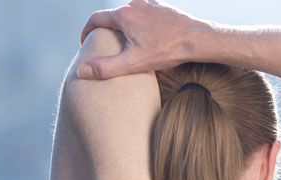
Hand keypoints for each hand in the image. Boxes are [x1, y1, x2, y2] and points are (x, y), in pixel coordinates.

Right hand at [77, 0, 208, 79]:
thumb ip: (106, 67)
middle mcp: (135, 4)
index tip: (85, 43)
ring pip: (130, 14)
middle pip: (113, 16)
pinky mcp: (163, 7)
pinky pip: (145, 14)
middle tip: (107, 46)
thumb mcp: (134, 63)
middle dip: (107, 31)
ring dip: (125, 27)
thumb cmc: (167, 51)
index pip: (95, 19)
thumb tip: (82, 71)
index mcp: (123, 15)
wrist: (198, 39)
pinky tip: (147, 37)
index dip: (86, 31)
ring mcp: (150, 4)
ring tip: (127, 43)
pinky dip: (141, 24)